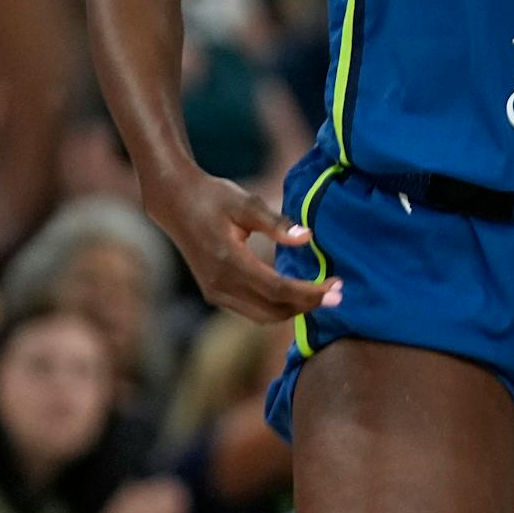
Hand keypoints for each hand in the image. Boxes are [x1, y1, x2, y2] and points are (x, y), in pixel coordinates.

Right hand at [145, 168, 339, 323]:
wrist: (175, 203)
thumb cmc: (212, 197)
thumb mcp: (245, 203)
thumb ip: (276, 223)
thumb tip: (307, 238)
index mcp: (229, 262)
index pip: (278, 290)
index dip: (310, 293)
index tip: (337, 288)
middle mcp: (220, 285)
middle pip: (273, 310)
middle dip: (308, 305)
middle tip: (338, 294)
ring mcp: (215, 293)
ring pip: (262, 315)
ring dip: (294, 310)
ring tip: (322, 294)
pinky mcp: (215, 293)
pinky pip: (252, 310)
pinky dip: (277, 307)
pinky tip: (296, 293)